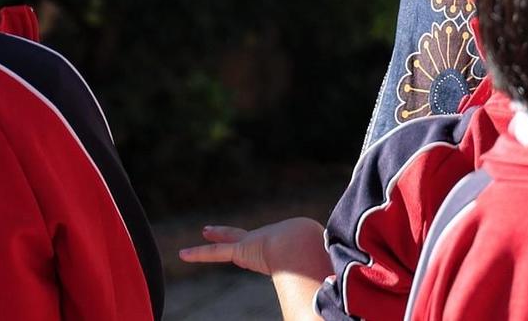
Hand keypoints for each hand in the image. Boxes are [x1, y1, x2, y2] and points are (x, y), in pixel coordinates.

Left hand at [178, 218, 329, 280]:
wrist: (306, 244)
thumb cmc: (317, 254)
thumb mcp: (324, 265)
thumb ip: (329, 281)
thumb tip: (344, 297)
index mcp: (287, 248)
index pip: (275, 248)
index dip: (273, 248)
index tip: (278, 246)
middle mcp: (269, 242)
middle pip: (251, 238)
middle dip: (240, 235)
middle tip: (237, 233)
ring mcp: (254, 243)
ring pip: (231, 239)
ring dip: (219, 235)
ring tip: (206, 230)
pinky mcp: (243, 249)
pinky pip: (217, 252)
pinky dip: (200, 253)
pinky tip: (183, 253)